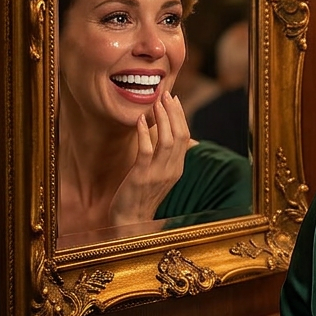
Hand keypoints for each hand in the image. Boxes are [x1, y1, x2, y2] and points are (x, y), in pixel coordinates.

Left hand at [109, 92, 190, 226]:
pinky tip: (141, 120)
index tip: (173, 100)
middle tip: (166, 95)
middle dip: (173, 112)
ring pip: (166, 140)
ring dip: (162, 119)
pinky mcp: (142, 176)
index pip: (184, 136)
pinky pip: (146, 151)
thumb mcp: (160, 175)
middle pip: (179, 135)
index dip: (180, 116)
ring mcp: (157, 173)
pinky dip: (145, 133)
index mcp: (177, 168)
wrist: (131, 220)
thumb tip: (167, 136)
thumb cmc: (142, 196)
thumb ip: (166, 157)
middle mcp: (171, 169)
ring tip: (156, 103)